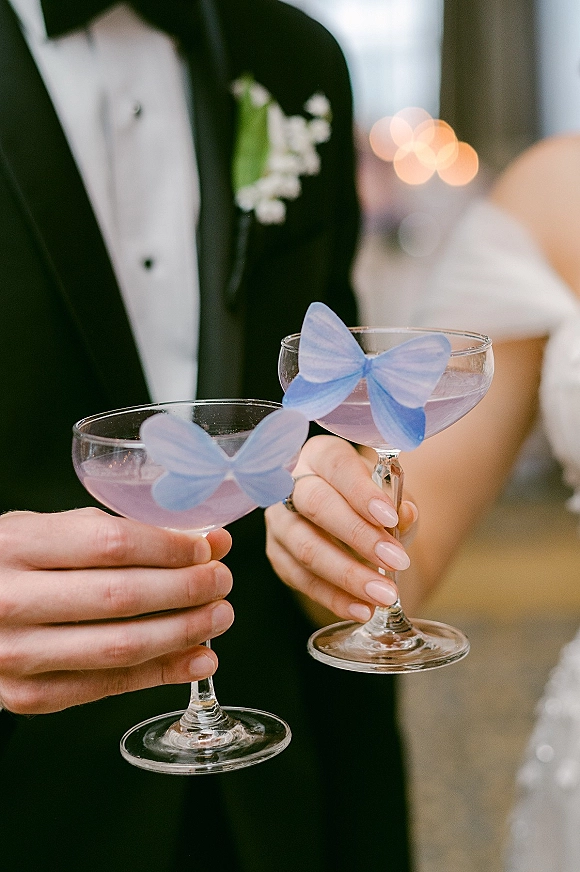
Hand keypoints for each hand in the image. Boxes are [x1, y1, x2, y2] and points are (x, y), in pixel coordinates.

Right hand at [0, 508, 233, 713]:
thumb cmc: (12, 564)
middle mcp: (11, 600)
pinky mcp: (29, 696)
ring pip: (122, 647)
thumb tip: (202, 542)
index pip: (112, 543)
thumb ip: (115, 533)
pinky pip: (109, 686)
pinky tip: (197, 658)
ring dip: (185, 632)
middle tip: (221, 580)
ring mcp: (17, 654)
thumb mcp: (46, 531)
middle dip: (188, 589)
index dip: (171, 547)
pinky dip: (163, 673)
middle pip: (123, 597)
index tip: (207, 547)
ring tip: (219, 615)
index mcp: (17, 544)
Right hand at [265, 435, 417, 624]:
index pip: (337, 467)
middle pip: (316, 505)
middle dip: (358, 536)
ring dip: (347, 575)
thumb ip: (399, 503)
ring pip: (305, 548)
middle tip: (396, 562)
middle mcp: (291, 483)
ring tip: (383, 594)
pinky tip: (362, 609)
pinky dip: (333, 597)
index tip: (390, 517)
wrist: (354, 523)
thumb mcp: (390, 496)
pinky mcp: (277, 554)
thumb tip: (405, 513)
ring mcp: (279, 520)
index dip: (361, 492)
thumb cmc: (370, 502)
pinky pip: (301, 579)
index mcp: (321, 455)